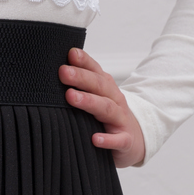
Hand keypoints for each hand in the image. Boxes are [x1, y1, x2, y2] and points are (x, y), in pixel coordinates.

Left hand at [59, 47, 145, 168]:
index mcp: (106, 88)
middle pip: (99, 86)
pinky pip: (118, 140)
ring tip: (71, 96)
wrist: (135, 140)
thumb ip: (81, 84)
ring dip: (89, 101)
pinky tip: (95, 139)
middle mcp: (114, 100)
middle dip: (81, 77)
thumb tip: (58, 69)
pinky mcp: (125, 141)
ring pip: (107, 108)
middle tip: (64, 72)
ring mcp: (121, 120)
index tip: (70, 53)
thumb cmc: (110, 116)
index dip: (84, 61)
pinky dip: (108, 140)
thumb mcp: (98, 96)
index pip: (95, 71)